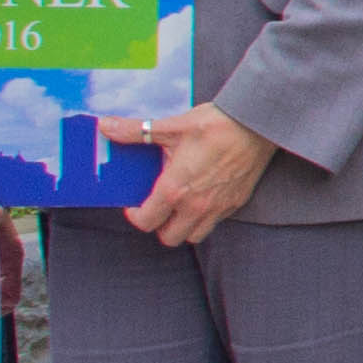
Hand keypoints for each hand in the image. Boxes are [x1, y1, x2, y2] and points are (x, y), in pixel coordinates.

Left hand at [104, 106, 278, 247]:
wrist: (257, 124)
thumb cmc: (215, 124)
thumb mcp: (172, 126)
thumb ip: (136, 131)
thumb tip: (105, 126)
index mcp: (175, 189)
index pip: (146, 221)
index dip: (135, 216)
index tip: (135, 205)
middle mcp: (196, 205)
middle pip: (169, 237)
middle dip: (159, 226)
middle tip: (157, 206)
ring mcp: (218, 207)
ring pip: (193, 236)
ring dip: (183, 226)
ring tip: (180, 206)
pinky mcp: (236, 203)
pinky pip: (215, 222)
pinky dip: (205, 217)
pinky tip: (203, 196)